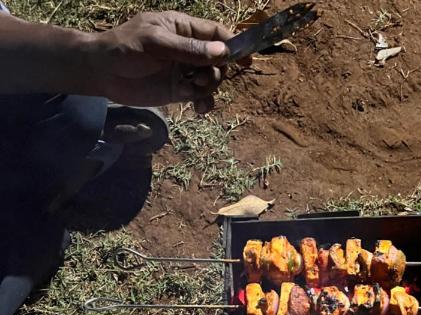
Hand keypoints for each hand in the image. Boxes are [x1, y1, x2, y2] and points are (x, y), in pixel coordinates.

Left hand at [88, 12, 235, 112]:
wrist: (103, 73)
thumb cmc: (125, 48)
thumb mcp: (157, 44)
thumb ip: (190, 50)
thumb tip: (223, 52)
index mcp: (183, 28)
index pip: (216, 33)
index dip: (233, 44)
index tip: (246, 59)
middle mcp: (188, 49)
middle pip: (218, 60)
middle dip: (217, 71)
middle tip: (202, 78)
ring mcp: (184, 70)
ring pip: (212, 80)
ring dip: (209, 88)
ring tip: (192, 91)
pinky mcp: (178, 90)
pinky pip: (201, 97)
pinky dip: (204, 103)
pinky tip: (199, 109)